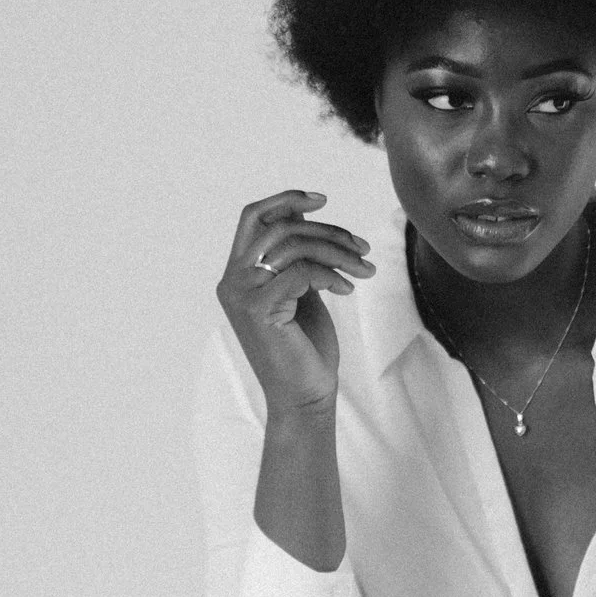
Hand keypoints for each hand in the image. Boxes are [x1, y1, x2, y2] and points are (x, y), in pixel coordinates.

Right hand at [216, 190, 376, 416]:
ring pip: (293, 245)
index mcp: (237, 274)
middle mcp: (231, 280)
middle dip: (327, 230)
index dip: (285, 199)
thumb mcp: (301, 290)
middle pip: (279, 226)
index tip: (322, 199)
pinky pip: (301, 271)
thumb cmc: (306, 347)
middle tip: (362, 247)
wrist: (305, 397)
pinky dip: (331, 274)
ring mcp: (241, 294)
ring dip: (337, 252)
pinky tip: (347, 290)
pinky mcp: (258, 309)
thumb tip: (300, 211)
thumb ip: (296, 254)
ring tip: (363, 269)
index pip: (253, 217)